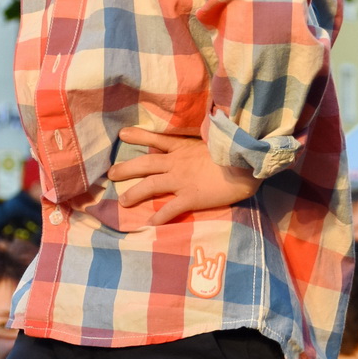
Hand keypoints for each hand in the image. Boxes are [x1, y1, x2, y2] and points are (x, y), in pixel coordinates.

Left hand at [109, 128, 258, 224]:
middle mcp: (177, 163)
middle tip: (111, 173)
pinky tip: (151, 224)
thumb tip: (200, 137)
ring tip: (123, 200)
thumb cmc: (234, 150)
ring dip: (135, 193)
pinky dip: (160, 217)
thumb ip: (202, 140)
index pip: (156, 139)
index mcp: (183, 148)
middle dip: (126, 168)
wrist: (246, 163)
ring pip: (151, 185)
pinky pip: (171, 209)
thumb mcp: (214, 139)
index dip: (139, 135)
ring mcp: (182, 180)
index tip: (123, 134)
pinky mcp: (191, 197)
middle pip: (145, 164)